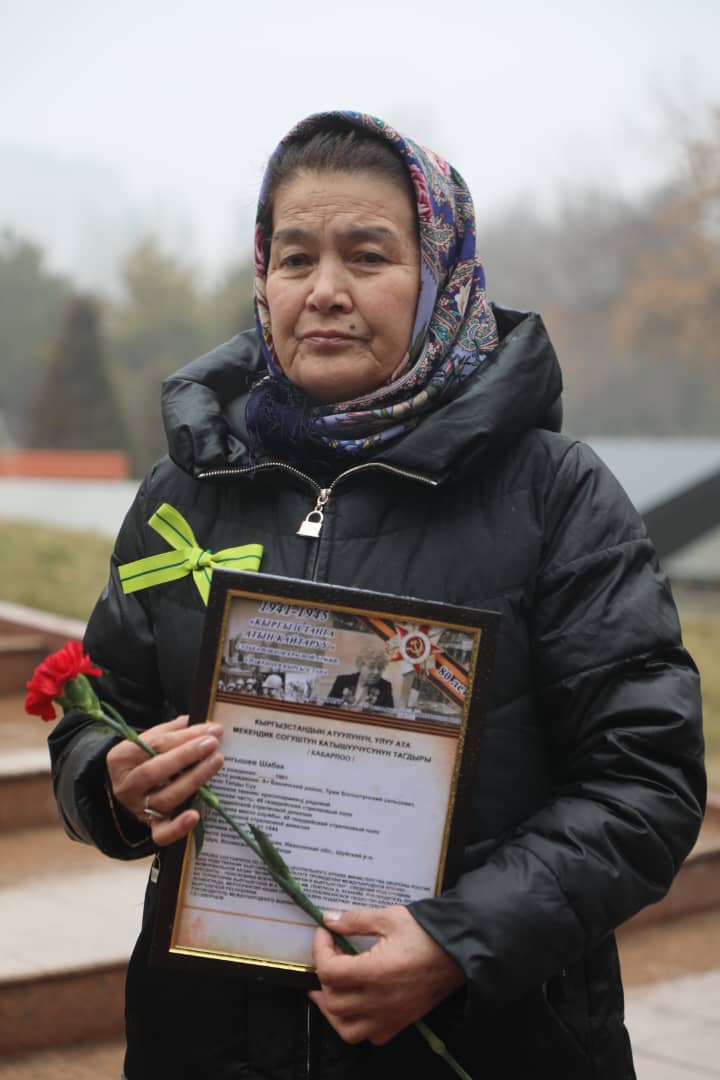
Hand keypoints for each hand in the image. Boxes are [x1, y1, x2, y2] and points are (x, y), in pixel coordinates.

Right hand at [106, 715, 223, 845]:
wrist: (125, 790)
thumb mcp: (147, 741)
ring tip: (216, 763)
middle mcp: (127, 785)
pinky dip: (178, 827)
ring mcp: (138, 808)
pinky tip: (195, 815)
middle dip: (188, 755)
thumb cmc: (142, 761)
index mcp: (121, 757)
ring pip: (166, 797)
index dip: (186, 736)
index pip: (156, 744)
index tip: (212, 729)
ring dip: (194, 780)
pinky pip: (162, 833)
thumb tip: (203, 724)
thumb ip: (172, 731)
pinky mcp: (149, 826)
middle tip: (213, 744)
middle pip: (157, 770)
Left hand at [308, 905, 464, 1044]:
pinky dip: (356, 1024)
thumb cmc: (427, 933)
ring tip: (331, 988)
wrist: (461, 951)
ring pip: (345, 1028)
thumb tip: (330, 922)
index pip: (330, 971)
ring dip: (332, 1009)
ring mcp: (390, 1016)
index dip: (320, 950)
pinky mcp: (401, 1023)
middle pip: (333, 1001)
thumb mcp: (390, 917)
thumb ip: (356, 920)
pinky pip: (369, 1036)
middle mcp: (380, 1001)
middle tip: (331, 955)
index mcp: (376, 972)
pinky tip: (357, 1004)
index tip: (325, 934)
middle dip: (324, 976)